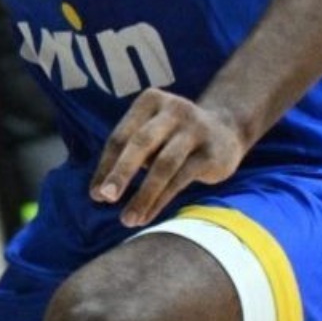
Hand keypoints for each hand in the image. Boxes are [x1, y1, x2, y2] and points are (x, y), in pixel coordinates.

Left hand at [90, 87, 247, 227]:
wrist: (227, 130)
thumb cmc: (173, 136)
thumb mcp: (150, 135)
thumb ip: (125, 156)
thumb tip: (98, 193)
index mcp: (150, 101)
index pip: (121, 136)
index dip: (106, 166)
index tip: (95, 194)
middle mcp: (173, 110)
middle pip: (140, 143)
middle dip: (120, 172)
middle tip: (105, 198)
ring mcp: (195, 130)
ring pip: (163, 165)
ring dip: (143, 195)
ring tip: (127, 219)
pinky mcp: (212, 153)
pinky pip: (181, 179)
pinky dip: (161, 200)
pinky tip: (147, 216)